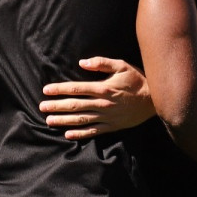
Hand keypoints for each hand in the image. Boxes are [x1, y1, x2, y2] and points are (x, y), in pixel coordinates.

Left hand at [39, 57, 155, 139]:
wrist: (154, 100)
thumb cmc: (137, 80)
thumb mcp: (122, 66)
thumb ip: (102, 63)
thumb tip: (83, 62)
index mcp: (103, 88)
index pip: (77, 89)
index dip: (60, 89)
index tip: (46, 90)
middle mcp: (102, 103)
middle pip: (75, 105)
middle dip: (56, 106)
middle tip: (42, 107)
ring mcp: (106, 117)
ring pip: (81, 119)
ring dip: (63, 120)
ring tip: (49, 120)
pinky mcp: (111, 126)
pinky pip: (93, 131)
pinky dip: (80, 134)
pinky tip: (68, 134)